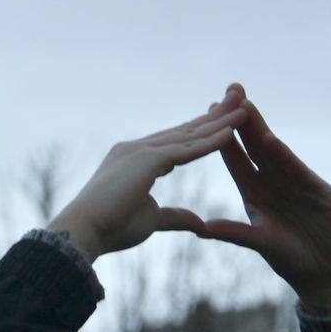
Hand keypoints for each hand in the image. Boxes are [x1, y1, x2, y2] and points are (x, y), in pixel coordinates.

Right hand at [47, 89, 245, 262]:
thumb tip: (199, 222)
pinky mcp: (147, 161)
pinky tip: (231, 133)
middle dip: (214, 116)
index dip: (201, 130)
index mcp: (137, 159)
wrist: (85, 232)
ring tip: (244, 109)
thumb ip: (176, 216)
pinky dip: (210, 142)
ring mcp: (141, 151)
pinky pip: (186, 150)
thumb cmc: (111, 228)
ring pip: (189, 135)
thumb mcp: (153, 220)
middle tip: (239, 100)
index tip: (223, 121)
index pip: (176, 140)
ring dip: (219, 122)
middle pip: (185, 130)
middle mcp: (138, 148)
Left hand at [199, 85, 330, 315]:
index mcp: (254, 192)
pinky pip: (295, 169)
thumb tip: (201, 229)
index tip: (206, 112)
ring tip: (245, 104)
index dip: (221, 136)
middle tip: (230, 89)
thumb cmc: (290, 258)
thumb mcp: (259, 242)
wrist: (326, 271)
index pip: (235, 158)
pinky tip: (270, 140)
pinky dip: (282, 156)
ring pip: (274, 150)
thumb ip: (234, 233)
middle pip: (254, 144)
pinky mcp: (316, 189)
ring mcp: (295, 182)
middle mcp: (273, 182)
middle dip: (242, 117)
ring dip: (260, 127)